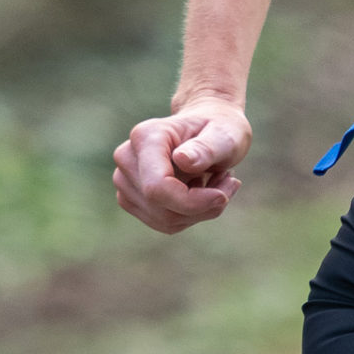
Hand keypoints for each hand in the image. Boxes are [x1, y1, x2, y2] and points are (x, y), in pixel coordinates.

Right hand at [112, 95, 251, 233]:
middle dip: (201, 205)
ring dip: (199, 211)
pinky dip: (190, 215)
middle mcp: (127, 158)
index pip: (157, 186)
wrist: (209, 130)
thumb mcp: (225, 135)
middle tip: (229, 182)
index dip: (191, 201)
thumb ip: (206, 148)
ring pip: (164, 220)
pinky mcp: (131, 199)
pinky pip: (164, 223)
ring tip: (218, 182)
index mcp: (146, 136)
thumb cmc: (219, 129)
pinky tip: (203, 191)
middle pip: (161, 206)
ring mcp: (125, 180)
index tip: (222, 197)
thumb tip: (182, 159)